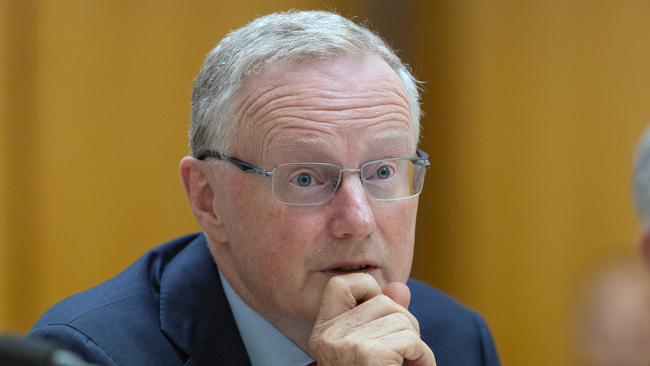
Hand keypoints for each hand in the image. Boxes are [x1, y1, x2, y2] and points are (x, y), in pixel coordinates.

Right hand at [309, 273, 435, 365]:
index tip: (380, 320)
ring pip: (402, 319)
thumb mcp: (373, 346)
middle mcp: (327, 336)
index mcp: (322, 331)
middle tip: (401, 355)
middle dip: (404, 325)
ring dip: (415, 344)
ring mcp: (345, 346)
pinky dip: (422, 357)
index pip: (342, 284)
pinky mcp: (367, 357)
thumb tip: (400, 287)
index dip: (369, 291)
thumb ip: (383, 316)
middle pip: (384, 302)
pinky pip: (411, 340)